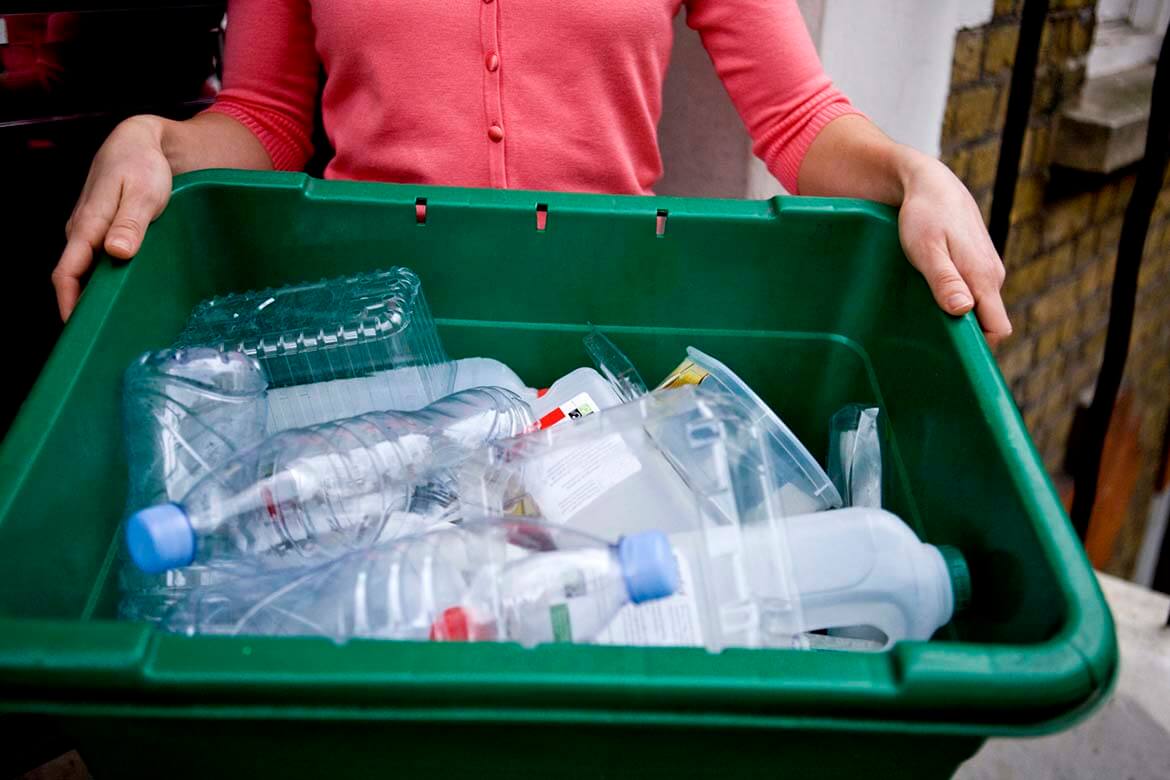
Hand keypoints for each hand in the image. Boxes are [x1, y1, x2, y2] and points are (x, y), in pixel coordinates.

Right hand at [53, 115, 172, 320]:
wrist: (139, 141)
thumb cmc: (142, 165)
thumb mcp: (143, 193)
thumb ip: (130, 223)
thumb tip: (116, 252)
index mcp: (87, 225)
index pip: (67, 273)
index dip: (69, 303)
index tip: (79, 329)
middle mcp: (82, 231)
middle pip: (74, 277)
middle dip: (82, 306)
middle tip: (102, 336)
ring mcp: (91, 231)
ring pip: (87, 269)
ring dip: (96, 293)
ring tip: (115, 322)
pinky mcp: (102, 230)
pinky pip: (97, 260)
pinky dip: (106, 277)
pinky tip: (124, 292)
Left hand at [896, 152, 1010, 345]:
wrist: (932, 185)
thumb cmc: (924, 216)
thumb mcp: (927, 250)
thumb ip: (945, 281)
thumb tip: (963, 311)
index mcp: (984, 278)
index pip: (998, 328)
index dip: (980, 346)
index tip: (953, 354)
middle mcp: (992, 277)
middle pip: (990, 323)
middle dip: (967, 335)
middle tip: (931, 339)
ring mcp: (987, 270)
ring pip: (981, 308)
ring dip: (960, 316)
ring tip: (928, 316)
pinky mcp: (978, 265)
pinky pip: (975, 294)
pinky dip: (958, 301)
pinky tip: (934, 297)